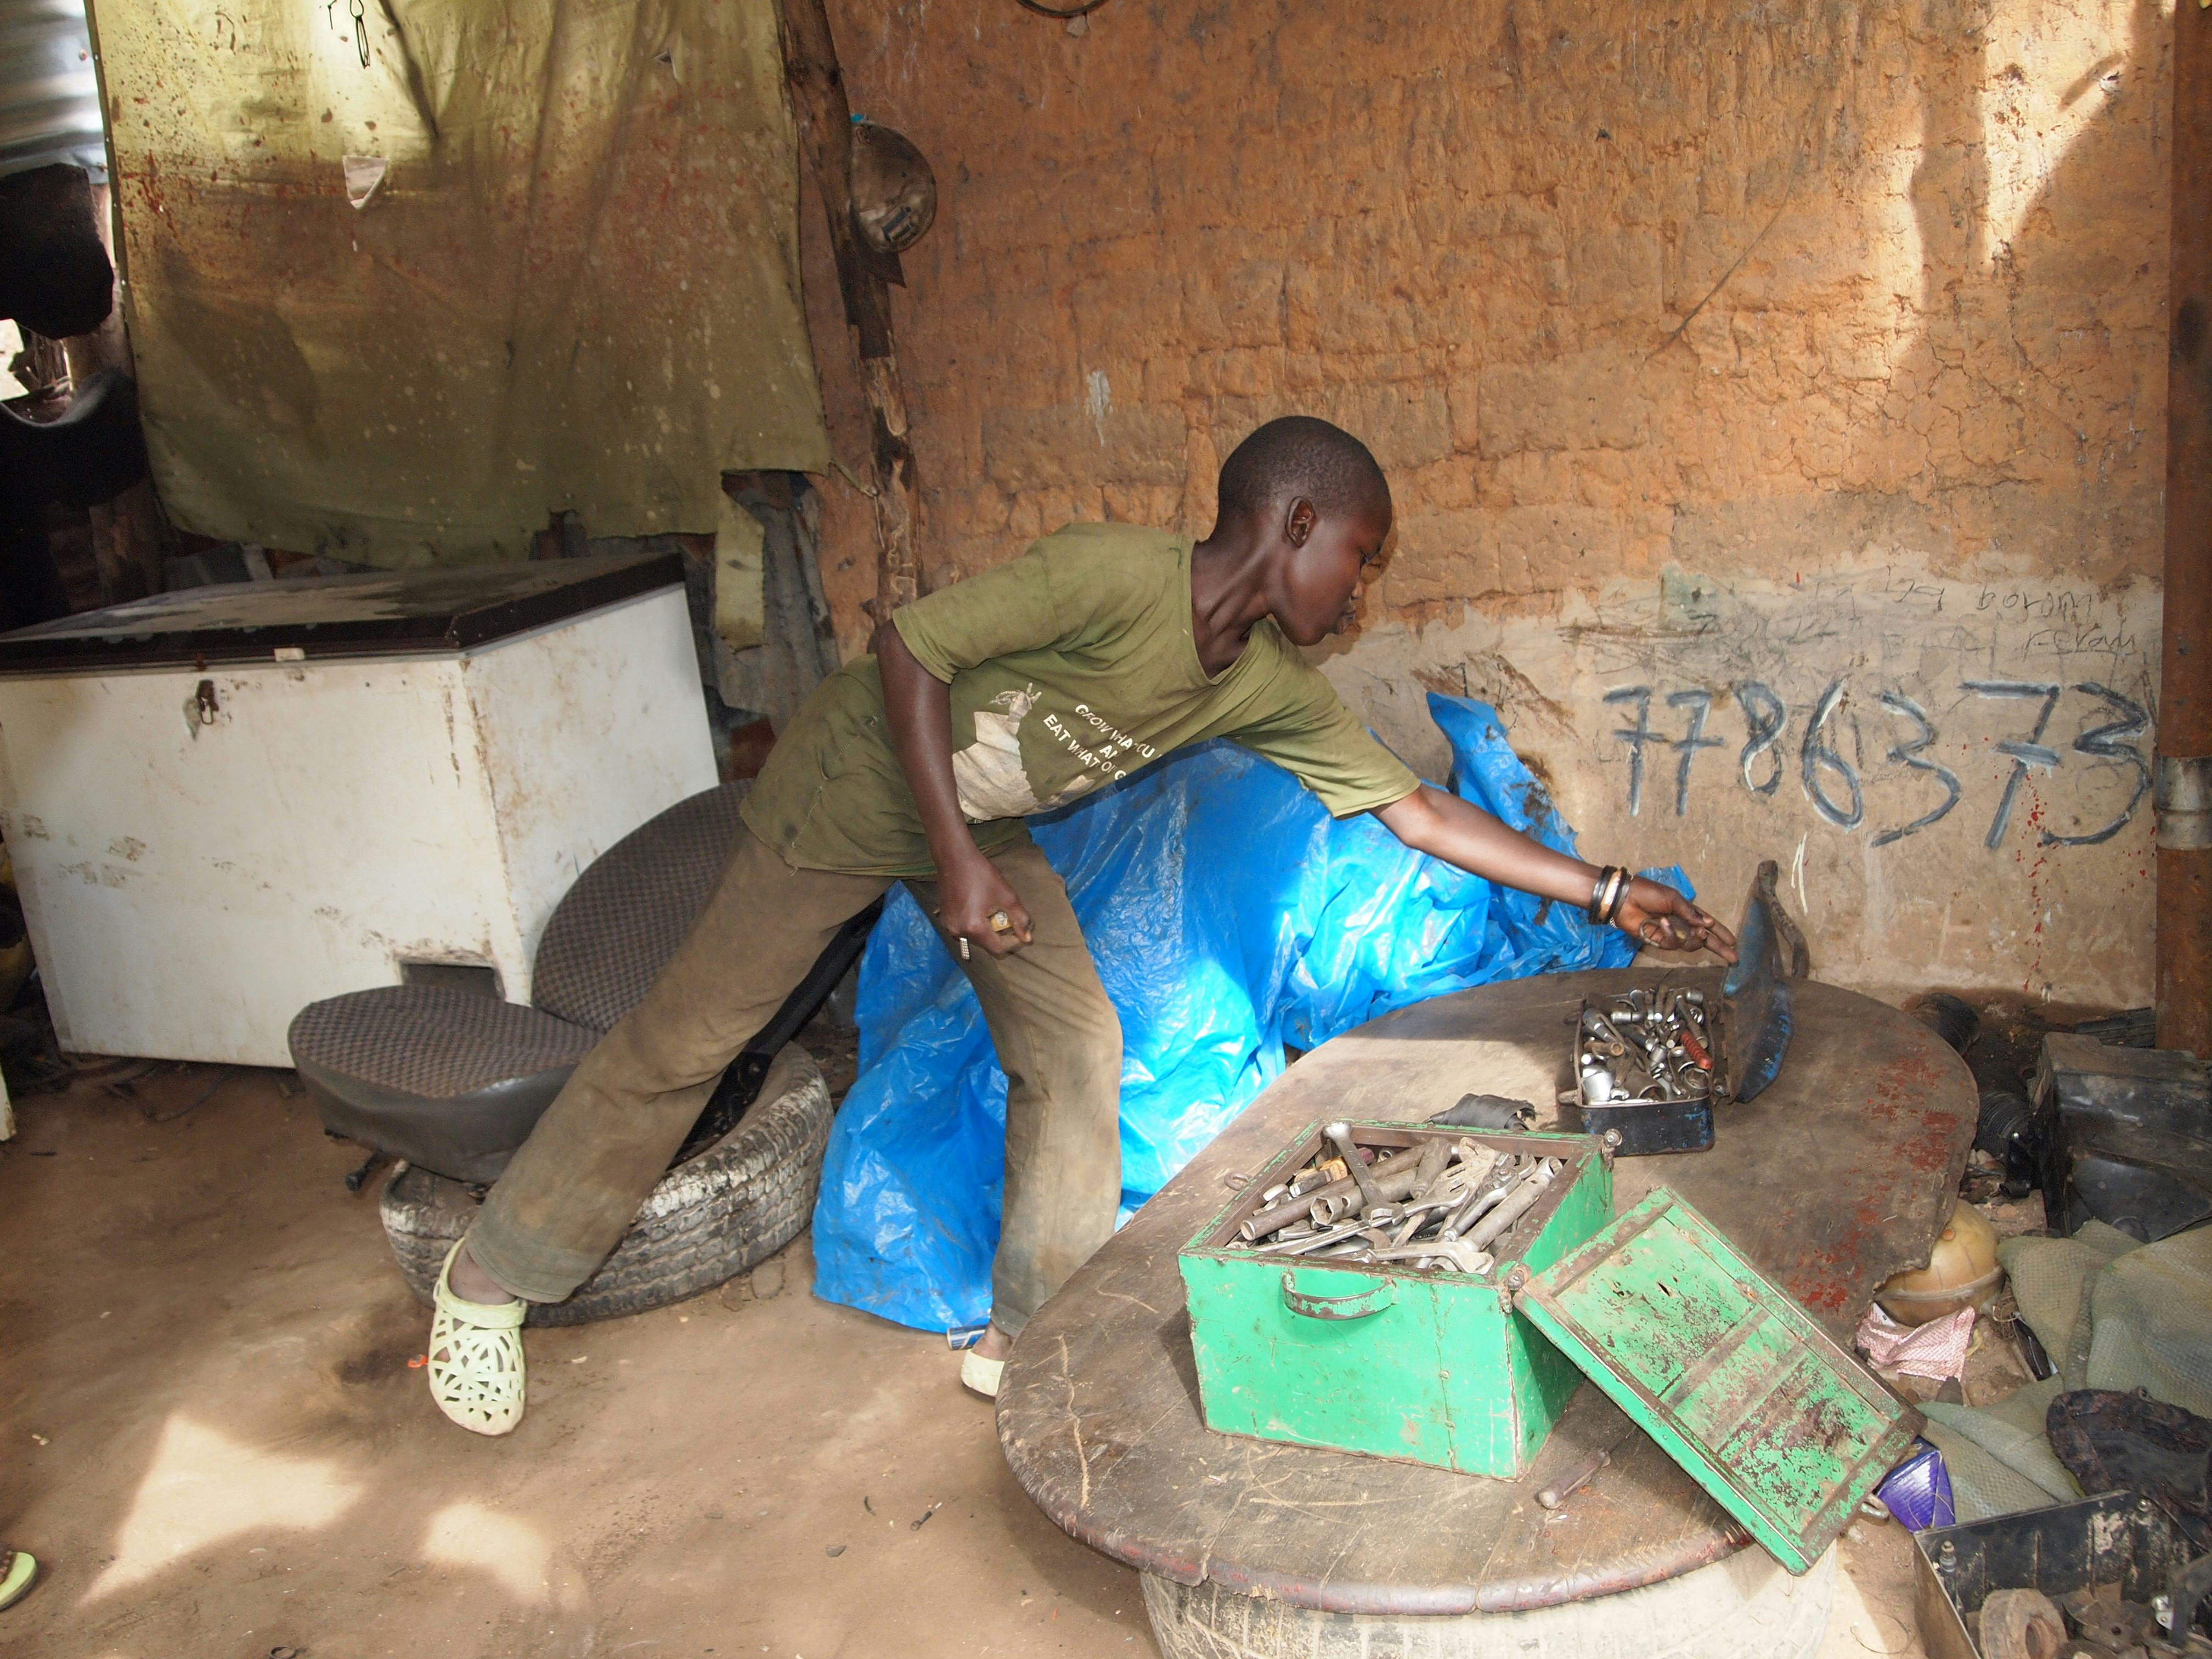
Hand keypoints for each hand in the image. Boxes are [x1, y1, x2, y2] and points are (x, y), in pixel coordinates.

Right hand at [938, 852, 1032, 959]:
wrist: (954, 858)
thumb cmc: (982, 874)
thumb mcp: (1006, 896)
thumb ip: (1020, 919)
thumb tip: (1027, 938)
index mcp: (974, 928)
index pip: (997, 949)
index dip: (1012, 943)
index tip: (1018, 930)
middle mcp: (959, 932)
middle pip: (985, 945)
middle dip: (999, 935)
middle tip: (1006, 918)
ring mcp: (949, 926)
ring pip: (974, 938)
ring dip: (987, 931)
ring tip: (993, 912)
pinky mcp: (945, 919)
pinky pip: (964, 930)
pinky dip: (975, 925)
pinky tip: (979, 909)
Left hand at [1615, 878, 1737, 963]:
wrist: (1626, 898)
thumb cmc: (1648, 893)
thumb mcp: (1673, 898)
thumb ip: (1690, 913)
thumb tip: (1708, 924)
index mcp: (1687, 912)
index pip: (1708, 924)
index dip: (1721, 933)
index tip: (1734, 942)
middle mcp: (1682, 925)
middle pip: (1704, 940)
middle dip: (1719, 948)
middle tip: (1734, 957)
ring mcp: (1671, 934)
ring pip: (1691, 945)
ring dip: (1696, 939)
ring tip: (1698, 931)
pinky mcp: (1659, 941)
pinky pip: (1672, 944)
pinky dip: (1670, 934)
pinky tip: (1663, 922)